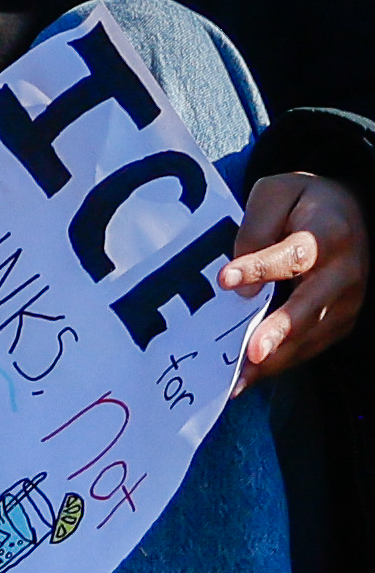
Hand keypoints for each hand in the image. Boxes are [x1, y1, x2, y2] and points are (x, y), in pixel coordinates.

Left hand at [228, 174, 368, 384]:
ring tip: (239, 378)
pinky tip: (249, 376)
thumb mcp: (275, 193)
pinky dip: (281, 362)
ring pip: (311, 334)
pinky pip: (310, 346)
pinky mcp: (340, 321)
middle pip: (311, 305)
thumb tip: (240, 280)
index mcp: (328, 234)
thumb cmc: (302, 202)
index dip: (260, 267)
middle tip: (251, 353)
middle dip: (280, 331)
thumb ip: (255, 228)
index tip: (226, 280)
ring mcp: (347, 301)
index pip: (294, 255)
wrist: (346, 212)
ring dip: (275, 358)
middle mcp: (344, 272)